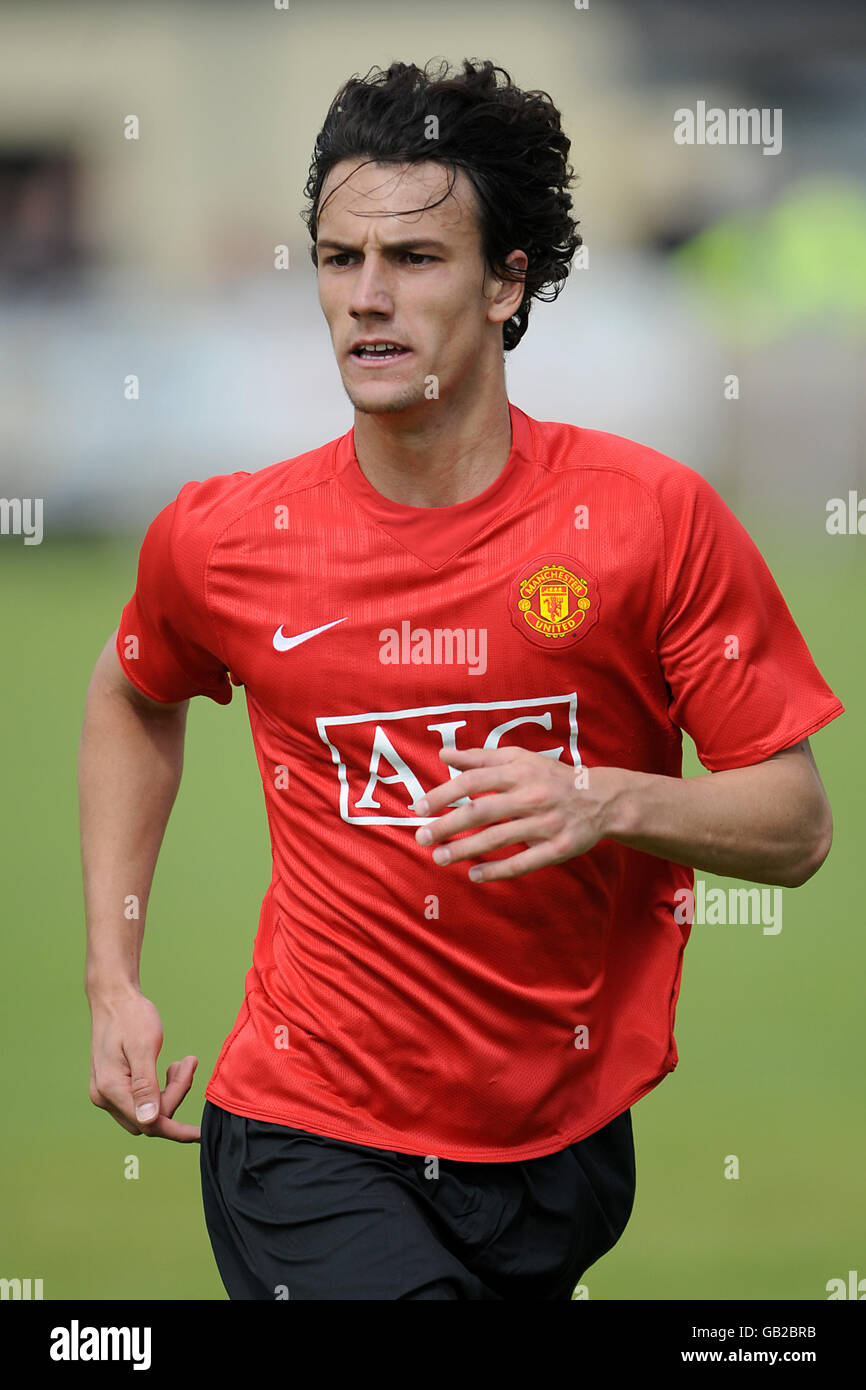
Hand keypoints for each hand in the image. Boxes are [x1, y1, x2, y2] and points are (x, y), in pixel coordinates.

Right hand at [88, 989, 200, 1141]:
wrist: (113, 997)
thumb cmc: (131, 1016)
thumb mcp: (144, 1046)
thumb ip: (146, 1085)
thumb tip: (150, 1121)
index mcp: (110, 1089)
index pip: (149, 1123)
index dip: (177, 1130)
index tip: (201, 1132)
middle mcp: (104, 1097)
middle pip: (150, 1119)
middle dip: (175, 1096)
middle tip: (188, 1064)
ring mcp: (106, 1094)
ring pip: (147, 1111)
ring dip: (170, 1091)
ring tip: (182, 1063)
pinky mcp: (113, 1087)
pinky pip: (142, 1100)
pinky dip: (160, 1088)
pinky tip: (169, 1068)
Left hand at [412, 746, 626, 882]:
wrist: (601, 798)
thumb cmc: (551, 776)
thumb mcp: (519, 759)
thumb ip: (480, 757)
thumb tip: (444, 755)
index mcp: (519, 771)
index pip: (473, 781)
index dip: (443, 794)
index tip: (418, 808)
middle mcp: (531, 795)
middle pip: (483, 810)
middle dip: (448, 825)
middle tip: (422, 837)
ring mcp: (546, 823)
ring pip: (500, 838)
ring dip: (466, 850)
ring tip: (439, 858)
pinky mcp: (558, 847)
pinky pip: (524, 862)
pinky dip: (498, 870)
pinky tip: (474, 874)